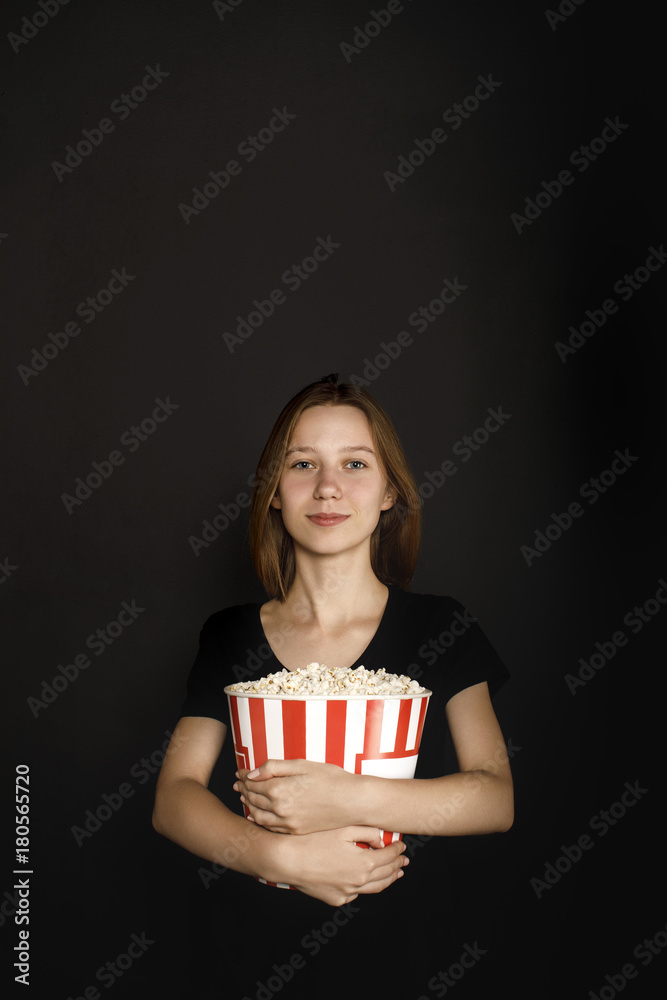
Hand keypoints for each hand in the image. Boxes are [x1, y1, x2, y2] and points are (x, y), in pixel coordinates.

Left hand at [233, 759, 352, 834]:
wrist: (353, 802)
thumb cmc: (331, 779)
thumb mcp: (302, 765)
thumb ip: (274, 768)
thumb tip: (252, 773)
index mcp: (279, 790)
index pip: (253, 783)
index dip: (244, 776)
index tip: (240, 772)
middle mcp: (280, 809)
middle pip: (253, 799)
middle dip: (243, 789)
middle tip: (238, 783)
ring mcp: (287, 823)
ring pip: (258, 816)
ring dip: (248, 805)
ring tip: (244, 797)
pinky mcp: (295, 831)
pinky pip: (270, 827)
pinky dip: (259, 820)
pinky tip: (257, 815)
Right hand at [276, 826, 408, 906]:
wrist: (288, 860)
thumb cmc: (314, 840)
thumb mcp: (343, 829)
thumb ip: (367, 832)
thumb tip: (382, 840)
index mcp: (364, 863)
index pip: (389, 857)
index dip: (398, 850)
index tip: (402, 845)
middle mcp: (359, 882)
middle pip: (386, 874)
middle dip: (397, 865)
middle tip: (404, 860)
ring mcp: (347, 893)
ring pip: (375, 888)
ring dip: (388, 880)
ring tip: (396, 874)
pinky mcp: (336, 899)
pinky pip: (356, 893)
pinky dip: (365, 887)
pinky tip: (367, 880)